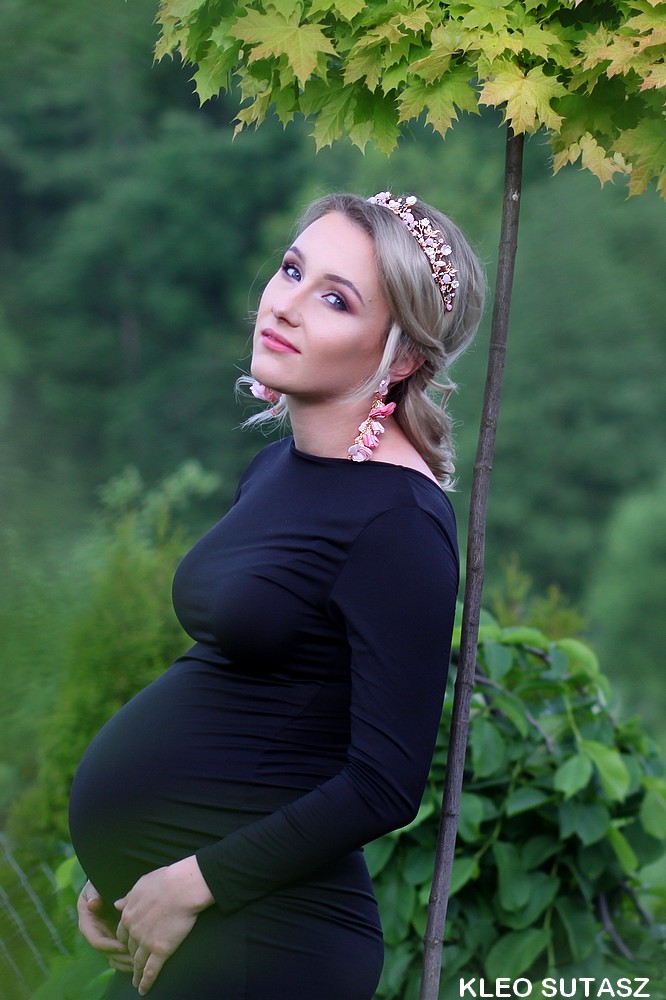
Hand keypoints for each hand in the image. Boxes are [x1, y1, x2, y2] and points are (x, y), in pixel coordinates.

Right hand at [77, 881, 132, 972]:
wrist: (106, 882)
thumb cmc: (99, 883)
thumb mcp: (94, 885)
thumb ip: (94, 893)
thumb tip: (92, 904)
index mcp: (87, 923)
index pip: (96, 941)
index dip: (110, 945)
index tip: (124, 946)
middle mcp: (95, 933)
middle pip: (106, 953)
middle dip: (120, 957)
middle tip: (135, 960)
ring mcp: (105, 937)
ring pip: (113, 956)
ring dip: (125, 961)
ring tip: (139, 963)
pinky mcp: (114, 938)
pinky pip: (119, 953)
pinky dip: (127, 959)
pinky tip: (139, 962)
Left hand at [114, 856, 213, 995]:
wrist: (182, 887)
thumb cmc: (165, 880)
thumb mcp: (141, 884)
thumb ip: (128, 897)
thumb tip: (116, 904)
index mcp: (128, 914)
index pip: (122, 932)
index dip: (125, 939)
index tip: (127, 945)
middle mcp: (134, 930)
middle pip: (129, 947)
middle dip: (130, 956)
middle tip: (131, 964)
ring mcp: (146, 942)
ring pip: (138, 962)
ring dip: (135, 973)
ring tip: (135, 982)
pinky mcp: (161, 950)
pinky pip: (150, 970)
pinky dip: (145, 982)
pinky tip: (143, 990)